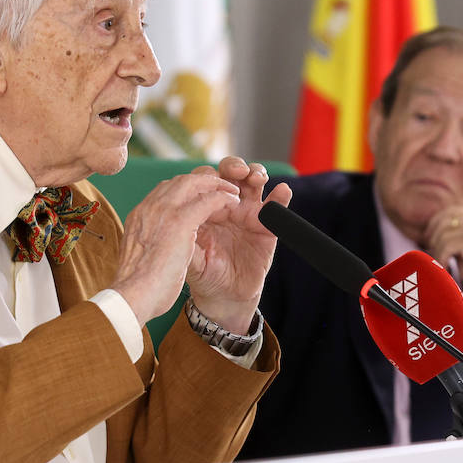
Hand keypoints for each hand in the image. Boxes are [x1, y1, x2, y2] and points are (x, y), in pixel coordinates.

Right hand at [110, 170, 240, 327]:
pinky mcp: (180, 221)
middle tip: (220, 187)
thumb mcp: (139, 260)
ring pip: (194, 183)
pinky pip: (208, 199)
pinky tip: (234, 202)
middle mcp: (149, 208)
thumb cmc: (136, 289)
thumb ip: (149, 247)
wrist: (132, 297)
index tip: (199, 198)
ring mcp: (163, 211)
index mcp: (139, 217)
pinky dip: (223, 197)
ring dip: (215, 184)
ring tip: (231, 191)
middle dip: (202, 181)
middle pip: (179, 181)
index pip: (163, 192)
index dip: (184, 192)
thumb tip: (155, 253)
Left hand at [185, 157, 292, 334]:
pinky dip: (281, 196)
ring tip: (256, 177)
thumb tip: (180, 222)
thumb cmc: (203, 274)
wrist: (225, 297)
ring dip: (256, 172)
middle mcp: (226, 205)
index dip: (210, 177)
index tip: (213, 183)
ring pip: (253, 182)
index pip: (205, 181)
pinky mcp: (267, 226)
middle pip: (230, 173)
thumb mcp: (189, 258)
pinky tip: (282, 191)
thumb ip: (185, 240)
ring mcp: (247, 213)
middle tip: (237, 171)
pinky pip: (276, 206)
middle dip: (233, 166)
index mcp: (203, 207)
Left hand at [422, 207, 462, 313]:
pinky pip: (446, 247)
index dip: (434, 225)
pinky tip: (445, 269)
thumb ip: (456, 235)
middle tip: (432, 255)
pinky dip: (441, 259)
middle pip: (443, 222)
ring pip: (442, 236)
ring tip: (440, 265)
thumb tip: (428, 232)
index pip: (449, 212)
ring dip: (436, 252)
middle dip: (433, 238)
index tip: (429, 242)